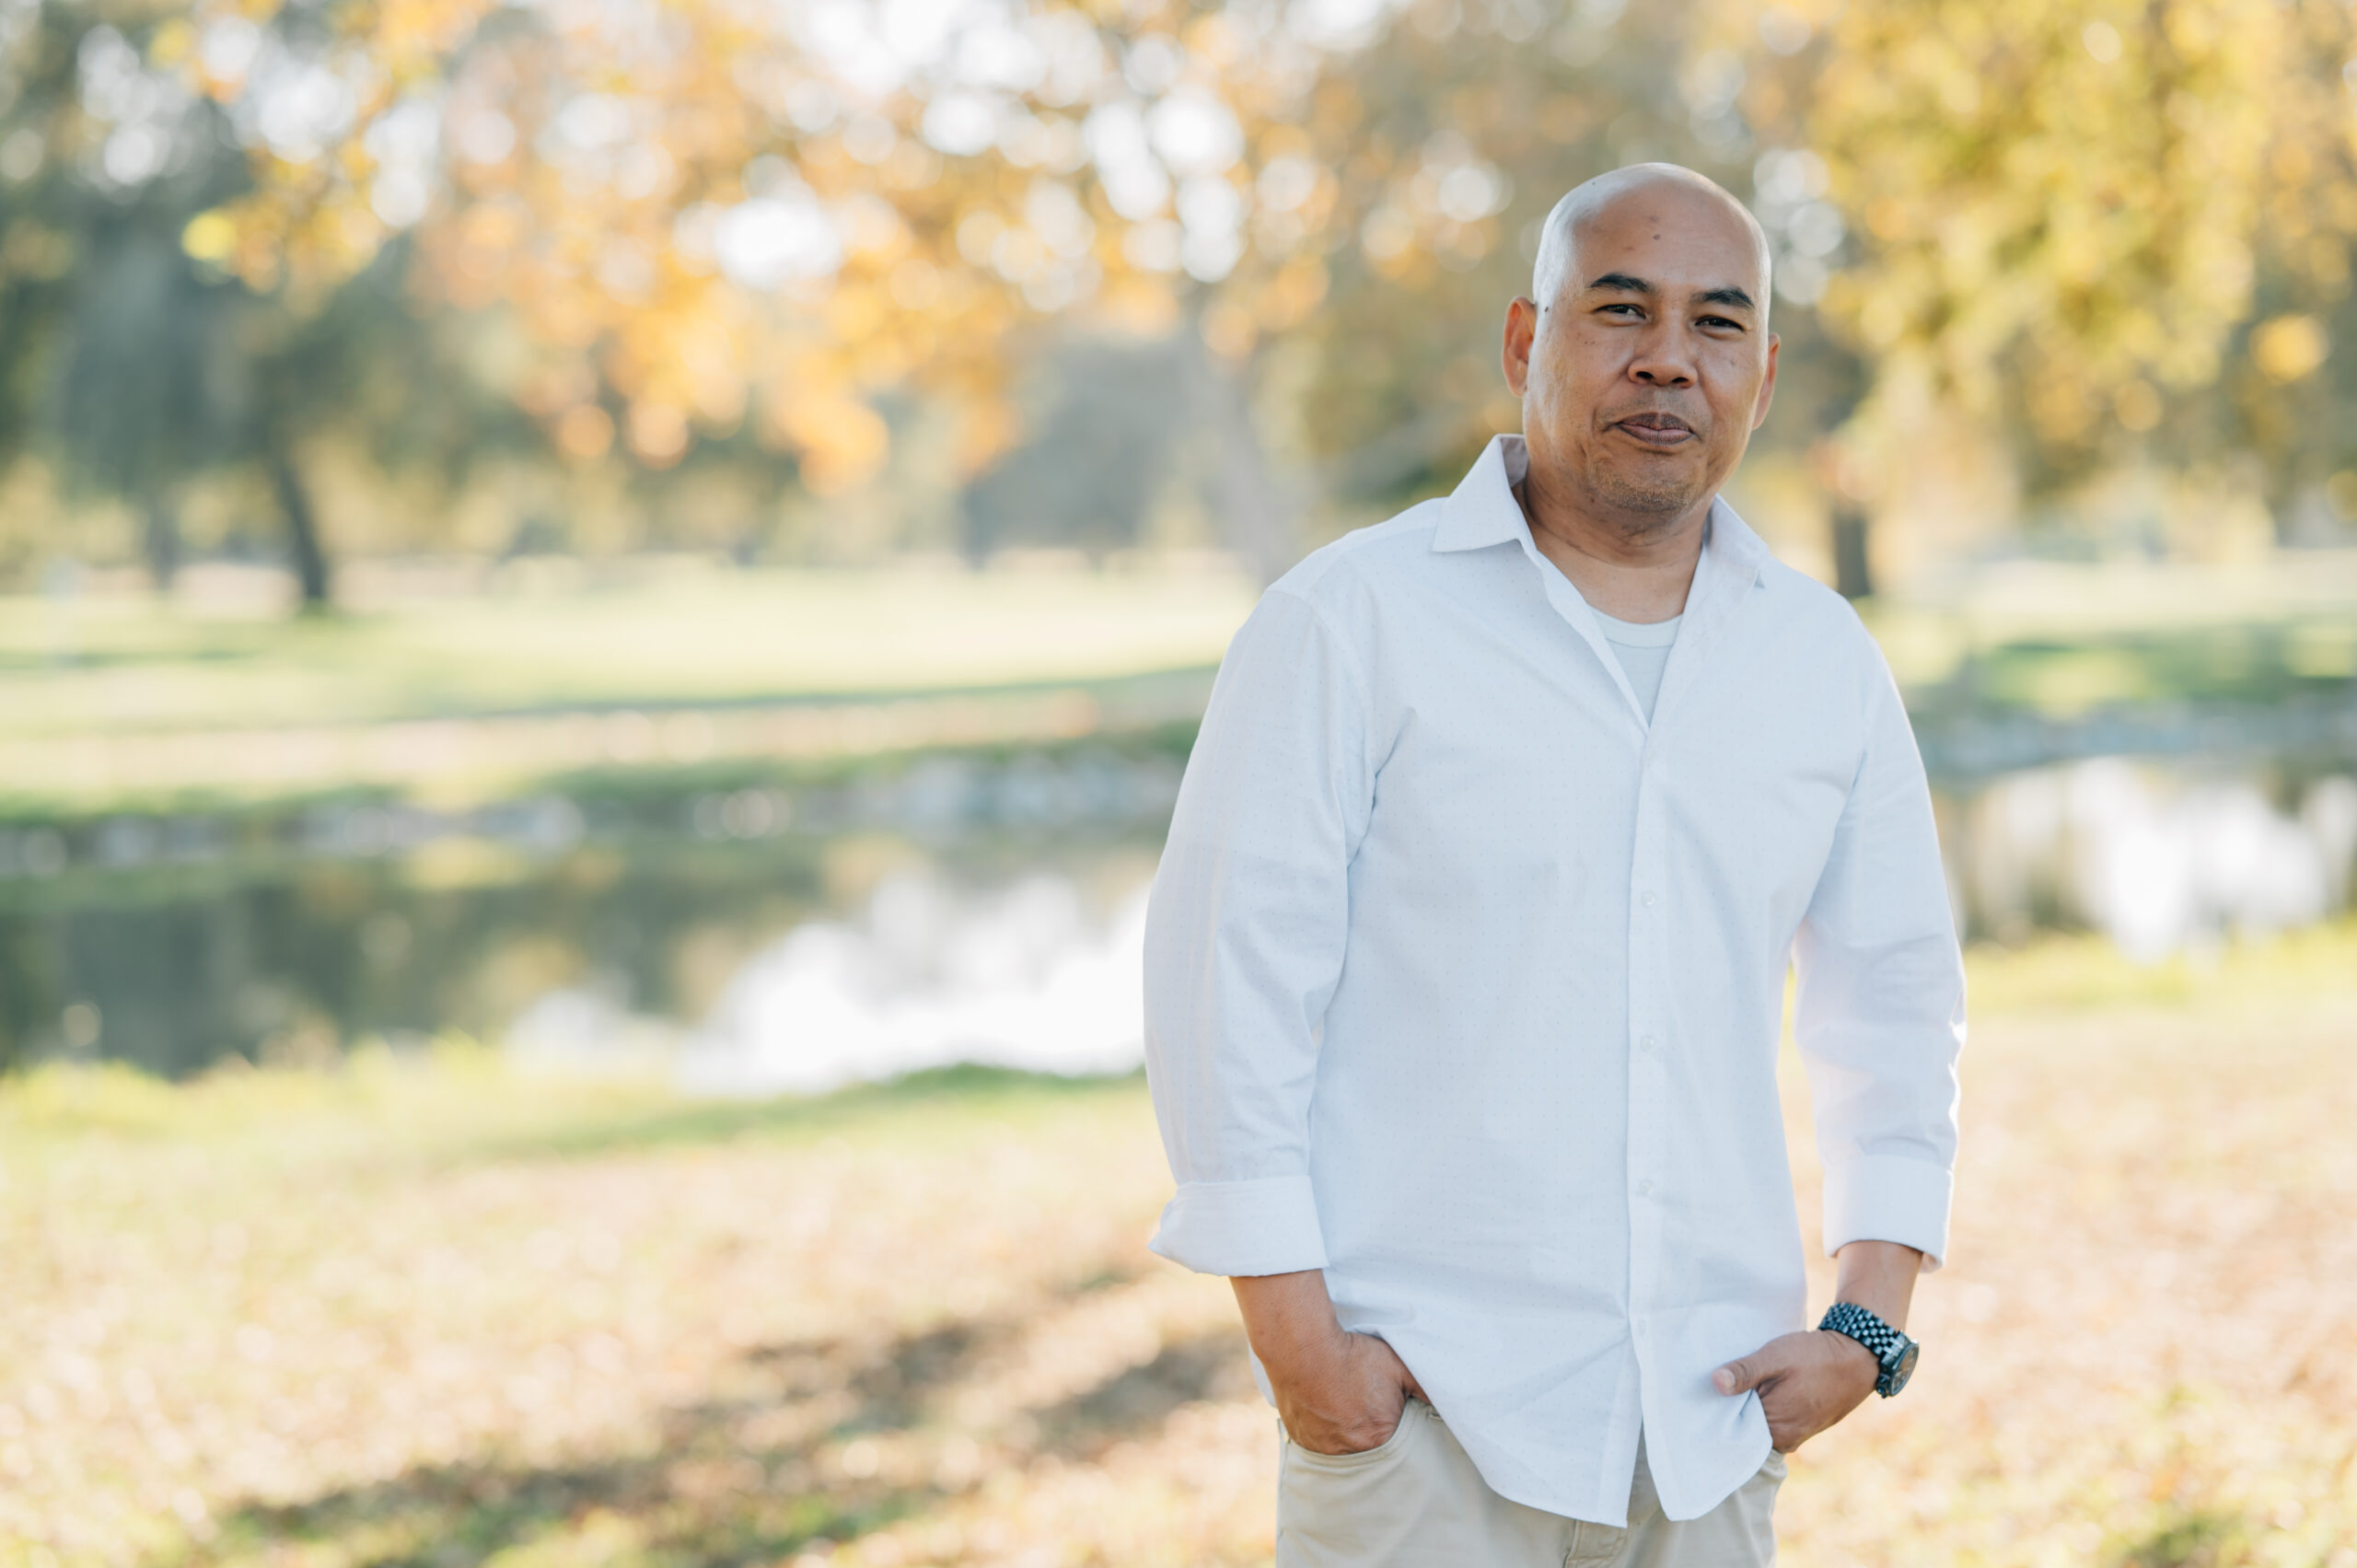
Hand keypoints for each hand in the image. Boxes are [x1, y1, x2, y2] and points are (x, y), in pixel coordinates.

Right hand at [1231, 1271, 1424, 1455]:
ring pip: (1341, 1449)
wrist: (1303, 1347)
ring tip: (1344, 1408)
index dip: (1394, 1428)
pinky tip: (1325, 1411)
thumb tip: (1450, 1403)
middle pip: (1368, 1450)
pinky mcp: (1300, 1439)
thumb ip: (1426, 1388)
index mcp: (1379, 1437)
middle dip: (1370, 1434)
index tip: (1389, 1413)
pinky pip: (1317, 1445)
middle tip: (1364, 1409)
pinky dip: (1323, 1432)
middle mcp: (1350, 1451)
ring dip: (1345, 1435)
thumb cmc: (1353, 1356)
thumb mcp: (1398, 1366)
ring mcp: (1322, 1448)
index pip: (1396, 1447)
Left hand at [1712, 1328, 1877, 1451]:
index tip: (1706, 1393)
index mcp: (1774, 1429)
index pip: (1733, 1428)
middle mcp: (1785, 1440)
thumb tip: (1714, 1383)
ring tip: (1742, 1384)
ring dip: (1752, 1407)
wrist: (1858, 1358)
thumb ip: (1744, 1372)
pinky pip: (1777, 1421)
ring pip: (1762, 1424)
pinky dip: (1768, 1407)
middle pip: (1746, 1428)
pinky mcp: (1805, 1426)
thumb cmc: (1815, 1357)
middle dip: (1733, 1409)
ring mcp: (1797, 1435)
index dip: (1718, 1409)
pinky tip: (1762, 1389)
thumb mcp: (1775, 1358)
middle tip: (1720, 1383)